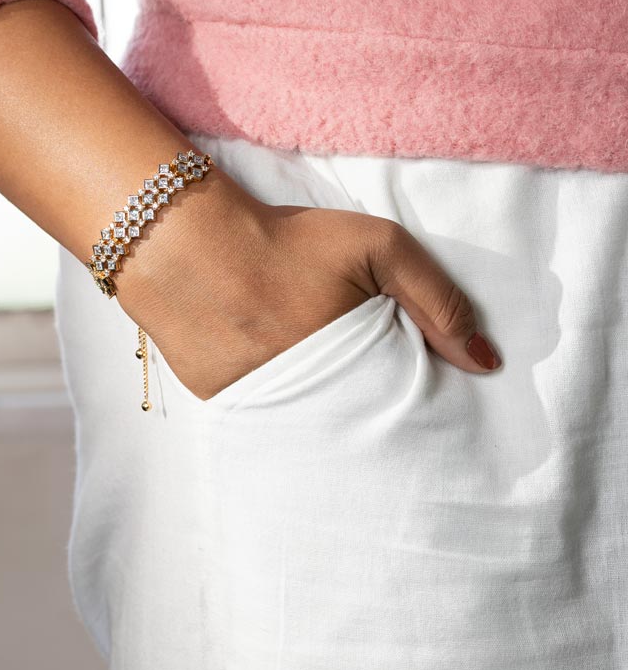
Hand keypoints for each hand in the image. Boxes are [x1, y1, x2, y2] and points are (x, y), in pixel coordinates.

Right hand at [115, 172, 501, 400]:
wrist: (182, 242)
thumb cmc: (283, 240)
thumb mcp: (376, 245)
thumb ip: (437, 298)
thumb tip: (487, 362)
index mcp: (354, 366)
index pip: (402, 407)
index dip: (411, 400)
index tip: (417, 396)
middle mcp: (310, 400)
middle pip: (358, 426)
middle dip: (367, 414)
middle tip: (359, 383)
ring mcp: (263, 409)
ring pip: (310, 429)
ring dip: (320, 415)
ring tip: (317, 380)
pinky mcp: (222, 407)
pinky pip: (263, 419)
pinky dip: (274, 405)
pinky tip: (268, 369)